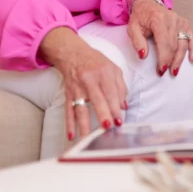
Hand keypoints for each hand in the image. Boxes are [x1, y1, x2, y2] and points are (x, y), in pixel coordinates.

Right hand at [39, 27, 126, 141]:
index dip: (115, 107)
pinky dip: (69, 124)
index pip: (111, 92)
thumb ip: (121, 87)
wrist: (72, 53)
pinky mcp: (68, 94)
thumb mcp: (113, 68)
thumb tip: (124, 106)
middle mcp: (89, 80)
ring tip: (89, 138)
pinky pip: (68, 110)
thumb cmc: (96, 62)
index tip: (120, 121)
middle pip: (97, 100)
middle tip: (108, 128)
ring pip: (80, 108)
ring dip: (85, 124)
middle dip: (103, 114)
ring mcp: (77, 88)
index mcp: (104, 73)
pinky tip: (72, 136)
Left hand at [128, 0, 192, 76]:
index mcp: (159, 20)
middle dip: (170, 61)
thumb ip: (137, 42)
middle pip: (174, 45)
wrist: (147, 3)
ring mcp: (180, 21)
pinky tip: (192, 59)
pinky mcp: (185, 23)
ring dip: (180, 59)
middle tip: (165, 73)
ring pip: (183, 44)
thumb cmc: (140, 17)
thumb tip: (143, 56)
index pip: (164, 43)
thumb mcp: (132, 28)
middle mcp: (172, 20)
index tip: (160, 70)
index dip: (164, 58)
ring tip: (175, 71)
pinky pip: (191, 38)